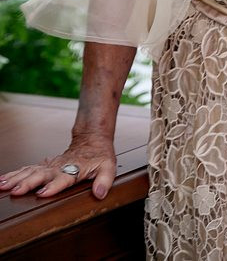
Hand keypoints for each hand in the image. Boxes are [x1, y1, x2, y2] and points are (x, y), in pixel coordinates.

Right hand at [0, 134, 116, 200]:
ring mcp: (50, 166)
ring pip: (31, 171)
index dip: (54, 186)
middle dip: (29, 183)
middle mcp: (59, 167)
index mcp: (75, 169)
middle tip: (16, 191)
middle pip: (42, 175)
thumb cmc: (100, 156)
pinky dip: (14, 174)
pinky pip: (27, 170)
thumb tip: (100, 193)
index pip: (64, 178)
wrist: (92, 139)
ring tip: (2, 185)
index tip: (43, 193)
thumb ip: (104, 180)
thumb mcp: (108, 167)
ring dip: (16, 178)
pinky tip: (3, 180)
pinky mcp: (44, 166)